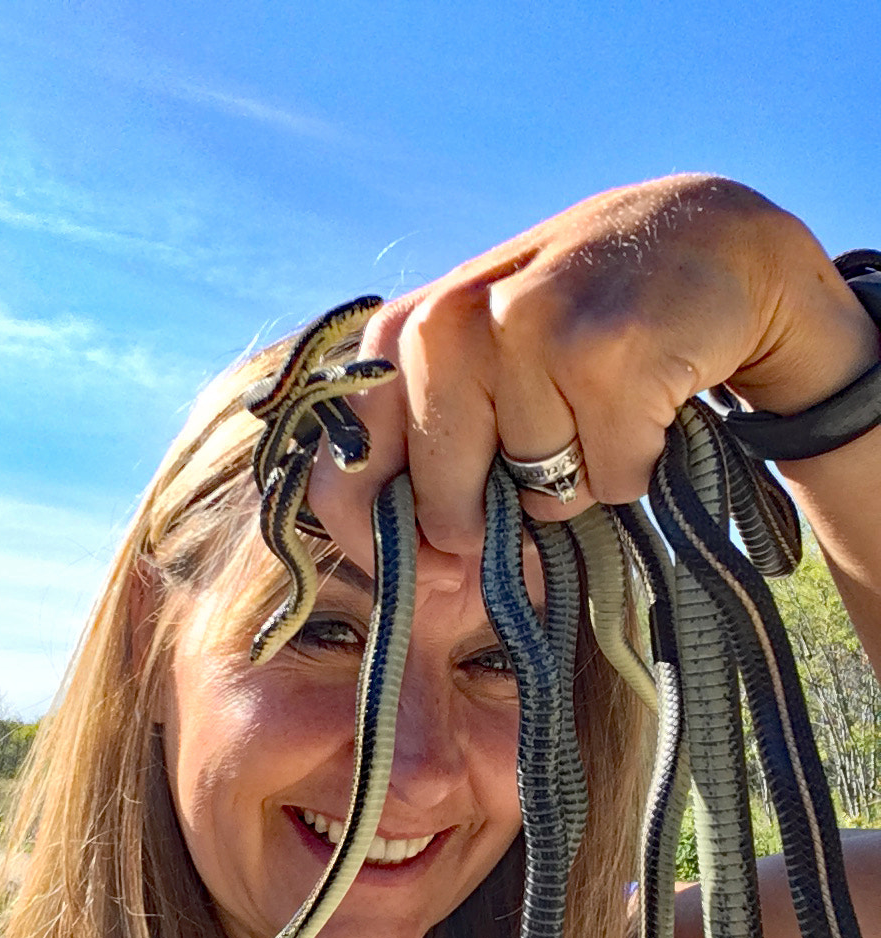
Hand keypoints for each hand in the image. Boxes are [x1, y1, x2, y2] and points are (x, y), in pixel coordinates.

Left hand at [306, 174, 879, 574]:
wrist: (713, 244)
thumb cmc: (584, 321)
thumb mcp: (487, 359)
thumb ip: (434, 444)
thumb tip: (422, 571)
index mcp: (405, 330)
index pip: (347, 472)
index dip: (382, 541)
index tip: (430, 565)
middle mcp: (451, 322)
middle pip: (447, 505)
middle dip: (500, 511)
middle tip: (552, 442)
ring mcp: (527, 328)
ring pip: (541, 496)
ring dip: (582, 474)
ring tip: (606, 397)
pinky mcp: (606, 350)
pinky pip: (611, 479)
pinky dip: (638, 462)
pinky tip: (650, 395)